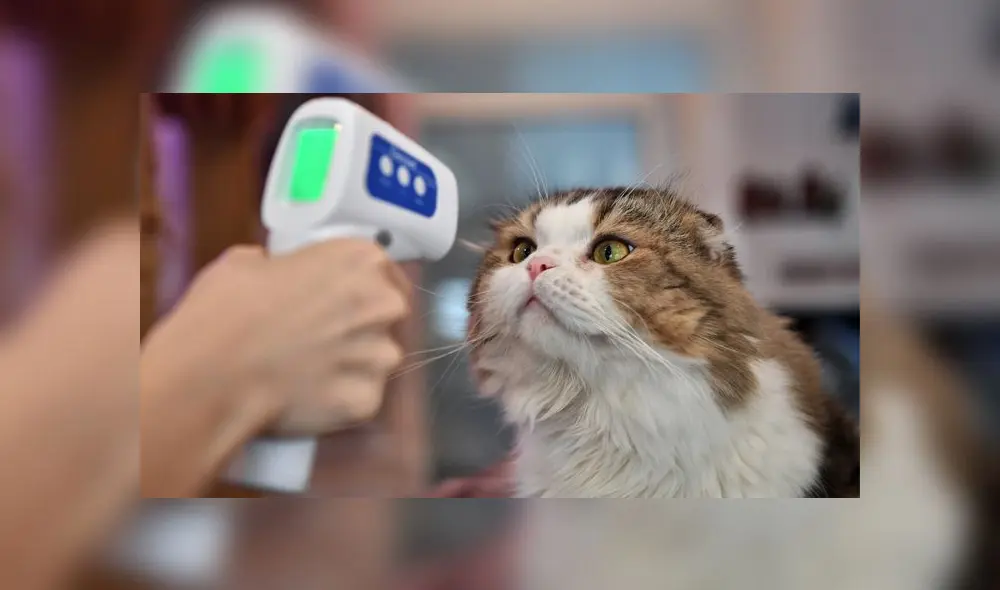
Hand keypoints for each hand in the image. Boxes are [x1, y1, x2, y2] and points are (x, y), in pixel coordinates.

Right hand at [145, 238, 411, 433]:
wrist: (212, 373)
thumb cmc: (227, 307)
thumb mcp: (247, 262)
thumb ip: (281, 264)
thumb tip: (276, 271)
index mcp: (362, 260)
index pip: (378, 271)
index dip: (355, 288)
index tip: (335, 300)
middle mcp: (384, 304)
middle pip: (386, 315)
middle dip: (361, 326)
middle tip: (322, 338)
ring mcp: (381, 356)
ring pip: (378, 360)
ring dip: (353, 365)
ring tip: (312, 372)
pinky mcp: (369, 400)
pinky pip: (361, 398)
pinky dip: (340, 400)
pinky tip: (309, 398)